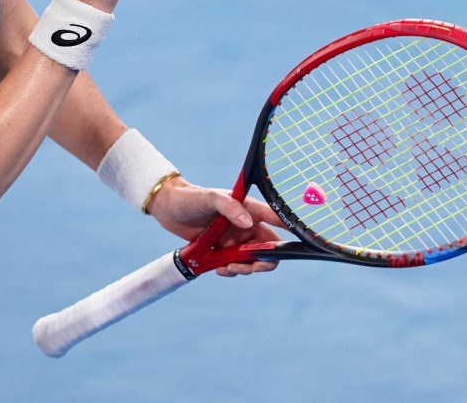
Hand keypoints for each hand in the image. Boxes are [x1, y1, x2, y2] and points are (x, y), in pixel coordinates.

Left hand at [147, 177, 288, 276]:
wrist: (167, 207)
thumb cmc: (190, 197)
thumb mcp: (209, 198)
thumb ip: (229, 207)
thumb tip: (249, 224)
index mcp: (249, 209)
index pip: (277, 220)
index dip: (292, 233)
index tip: (299, 247)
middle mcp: (245, 225)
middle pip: (268, 248)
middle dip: (263, 261)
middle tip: (251, 267)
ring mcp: (234, 238)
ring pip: (251, 260)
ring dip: (245, 268)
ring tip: (228, 267)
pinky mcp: (221, 249)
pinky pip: (234, 264)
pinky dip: (231, 270)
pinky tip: (220, 269)